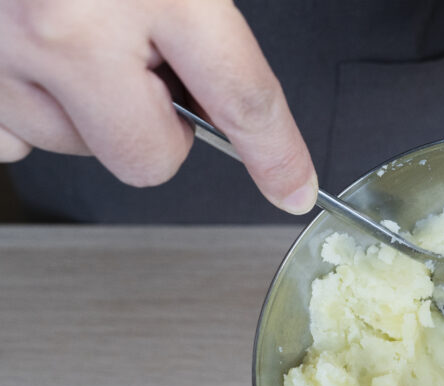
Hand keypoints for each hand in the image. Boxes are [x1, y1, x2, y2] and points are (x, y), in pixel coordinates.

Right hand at [0, 0, 316, 213]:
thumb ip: (199, 6)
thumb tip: (229, 84)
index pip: (241, 100)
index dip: (277, 154)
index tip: (292, 185)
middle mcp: (68, 25)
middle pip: (148, 159)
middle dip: (162, 130)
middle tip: (150, 74)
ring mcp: (3, 49)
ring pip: (74, 146)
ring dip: (89, 109)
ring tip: (79, 36)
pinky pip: (8, 136)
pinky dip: (30, 105)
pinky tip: (35, 56)